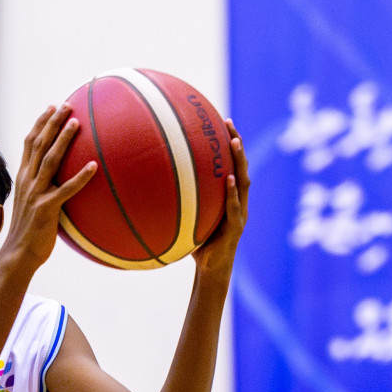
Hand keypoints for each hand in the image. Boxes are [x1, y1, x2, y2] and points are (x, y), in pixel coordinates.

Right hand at [1, 104, 96, 270]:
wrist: (19, 253)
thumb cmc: (31, 230)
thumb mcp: (33, 202)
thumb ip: (43, 186)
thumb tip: (61, 178)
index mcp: (23, 177)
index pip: (29, 143)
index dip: (41, 123)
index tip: (52, 107)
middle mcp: (27, 181)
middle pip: (39, 144)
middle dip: (52, 123)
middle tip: (67, 105)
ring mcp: (36, 194)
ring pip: (49, 160)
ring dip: (63, 140)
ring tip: (76, 123)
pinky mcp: (47, 209)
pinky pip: (66, 190)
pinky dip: (80, 177)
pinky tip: (94, 166)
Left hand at [191, 119, 249, 284]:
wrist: (211, 269)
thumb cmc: (197, 244)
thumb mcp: (187, 218)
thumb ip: (177, 203)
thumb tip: (148, 188)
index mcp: (228, 197)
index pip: (230, 165)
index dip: (228, 145)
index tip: (220, 122)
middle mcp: (238, 201)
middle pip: (241, 166)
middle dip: (236, 144)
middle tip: (229, 123)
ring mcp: (240, 213)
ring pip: (244, 182)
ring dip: (240, 161)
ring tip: (235, 143)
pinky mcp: (236, 227)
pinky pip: (234, 207)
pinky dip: (232, 193)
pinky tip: (229, 179)